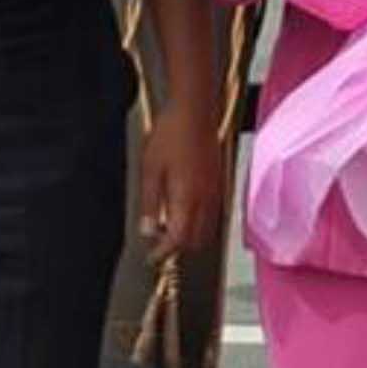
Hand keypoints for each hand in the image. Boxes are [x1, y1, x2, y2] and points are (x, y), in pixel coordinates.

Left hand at [134, 101, 224, 259]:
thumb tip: (147, 228)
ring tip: (170, 229)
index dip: (164, 252)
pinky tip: (185, 212)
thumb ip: (149, 204)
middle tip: (160, 245)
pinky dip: (200, 222)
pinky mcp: (220, 182)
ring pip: (208, 228)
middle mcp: (206, 198)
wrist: (195, 111)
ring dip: (191, 235)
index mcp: (187, 197)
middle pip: (197, 239)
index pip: (179, 238)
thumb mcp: (150, 170)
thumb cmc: (171, 135)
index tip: (152, 256)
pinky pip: (214, 213)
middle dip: (179, 247)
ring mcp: (216, 191)